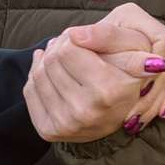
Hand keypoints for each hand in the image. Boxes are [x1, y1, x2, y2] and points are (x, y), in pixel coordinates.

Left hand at [28, 5, 164, 143]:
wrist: (122, 111)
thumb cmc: (129, 72)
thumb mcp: (135, 47)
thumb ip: (109, 35)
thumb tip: (74, 34)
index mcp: (109, 90)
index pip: (68, 49)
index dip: (72, 38)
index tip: (81, 38)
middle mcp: (87, 112)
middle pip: (51, 60)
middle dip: (59, 47)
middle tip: (71, 46)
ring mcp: (66, 124)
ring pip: (38, 75)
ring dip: (47, 60)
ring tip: (63, 58)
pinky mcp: (49, 131)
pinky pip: (29, 92)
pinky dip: (36, 76)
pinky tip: (51, 72)